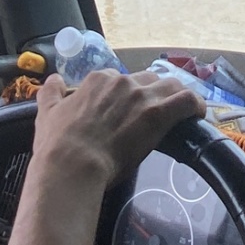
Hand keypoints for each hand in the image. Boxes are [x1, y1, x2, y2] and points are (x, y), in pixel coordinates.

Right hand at [30, 68, 202, 199]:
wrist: (72, 163)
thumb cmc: (58, 145)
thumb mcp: (47, 113)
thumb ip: (50, 94)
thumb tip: (52, 80)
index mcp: (97, 81)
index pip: (120, 80)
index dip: (128, 95)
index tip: (130, 110)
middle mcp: (121, 82)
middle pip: (148, 81)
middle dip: (153, 95)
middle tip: (155, 114)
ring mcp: (141, 96)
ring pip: (171, 86)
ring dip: (177, 97)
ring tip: (182, 112)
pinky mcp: (159, 113)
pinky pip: (187, 100)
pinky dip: (195, 106)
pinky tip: (197, 115)